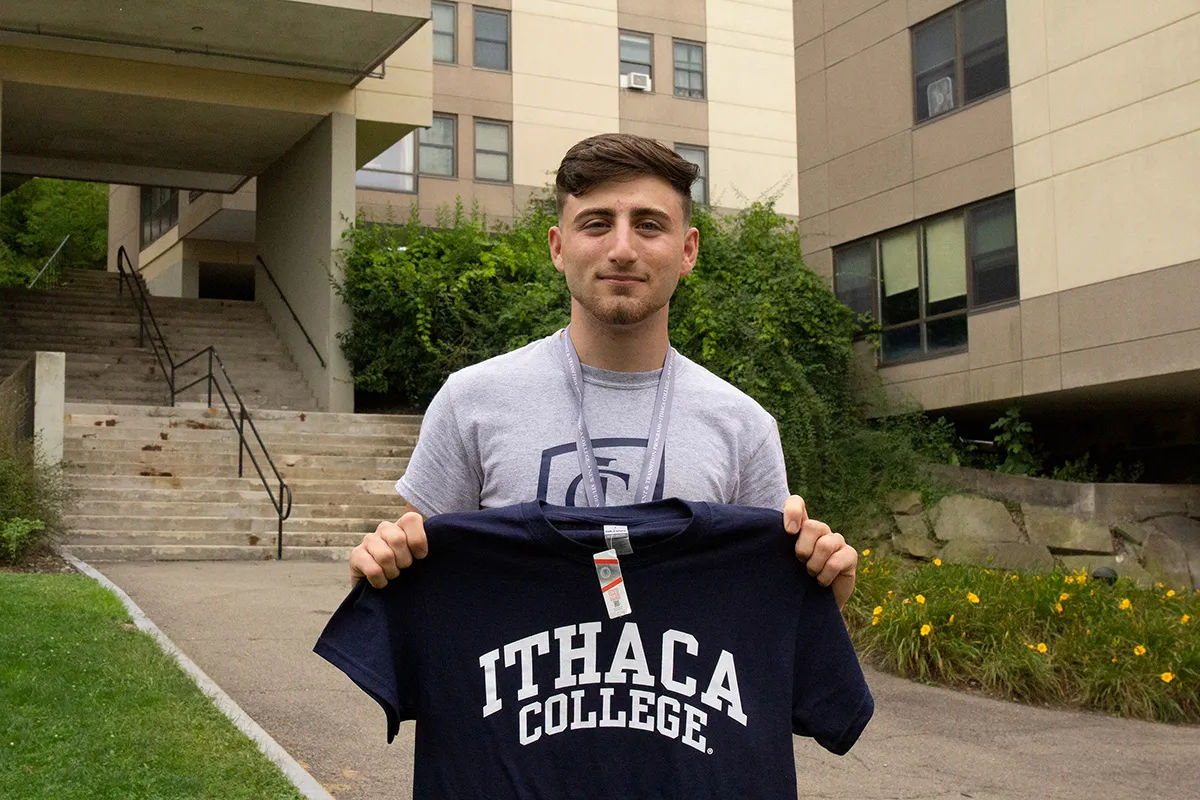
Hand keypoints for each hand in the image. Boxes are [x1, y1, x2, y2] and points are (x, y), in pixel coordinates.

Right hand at [349, 511, 428, 588]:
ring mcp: (369, 540)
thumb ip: (427, 549)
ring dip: (392, 572)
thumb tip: (441, 543)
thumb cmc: (408, 573)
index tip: (421, 557)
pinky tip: (382, 582)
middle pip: (398, 539)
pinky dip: (381, 580)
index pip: (411, 519)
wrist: (383, 593)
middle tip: (404, 569)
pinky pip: (373, 569)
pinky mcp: (356, 555)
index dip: (418, 540)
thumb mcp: (420, 560)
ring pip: (385, 555)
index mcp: (402, 525)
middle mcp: (385, 529)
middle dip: (405, 561)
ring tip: (393, 576)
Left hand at [783, 495, 856, 609]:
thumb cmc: (792, 581)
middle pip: (813, 525)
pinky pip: (838, 560)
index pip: (797, 502)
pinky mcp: (849, 555)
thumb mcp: (780, 563)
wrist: (812, 604)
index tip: (789, 532)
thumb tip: (760, 541)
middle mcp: (819, 530)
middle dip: (803, 548)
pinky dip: (826, 574)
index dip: (793, 510)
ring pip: (826, 544)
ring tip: (810, 574)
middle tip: (799, 562)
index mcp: (800, 527)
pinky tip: (822, 582)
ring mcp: (836, 541)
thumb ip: (774, 548)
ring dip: (814, 564)